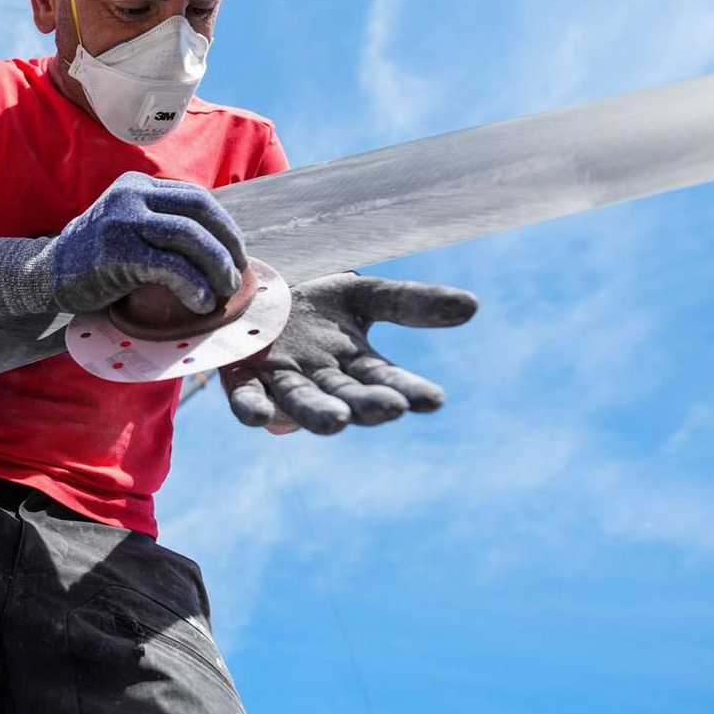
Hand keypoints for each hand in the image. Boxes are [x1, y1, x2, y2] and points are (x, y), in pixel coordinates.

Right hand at [0, 171, 245, 319]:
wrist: (44, 274)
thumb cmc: (94, 259)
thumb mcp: (127, 226)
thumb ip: (161, 224)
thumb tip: (218, 246)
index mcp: (137, 185)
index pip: (196, 197)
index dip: (224, 226)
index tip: (235, 252)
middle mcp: (131, 195)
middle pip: (198, 212)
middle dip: (226, 245)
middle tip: (236, 274)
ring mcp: (123, 221)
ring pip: (189, 237)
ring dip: (215, 266)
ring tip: (223, 291)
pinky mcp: (118, 252)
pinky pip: (169, 267)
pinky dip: (192, 285)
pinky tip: (199, 302)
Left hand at [221, 273, 477, 434]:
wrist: (252, 292)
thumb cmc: (312, 299)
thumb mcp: (364, 293)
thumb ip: (411, 303)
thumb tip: (473, 306)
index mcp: (356, 364)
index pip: (389, 381)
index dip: (409, 391)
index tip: (433, 399)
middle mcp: (321, 379)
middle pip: (349, 397)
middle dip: (369, 405)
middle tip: (390, 408)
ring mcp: (280, 379)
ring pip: (301, 403)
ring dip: (320, 414)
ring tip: (339, 421)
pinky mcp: (240, 373)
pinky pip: (246, 397)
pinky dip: (253, 409)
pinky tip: (259, 418)